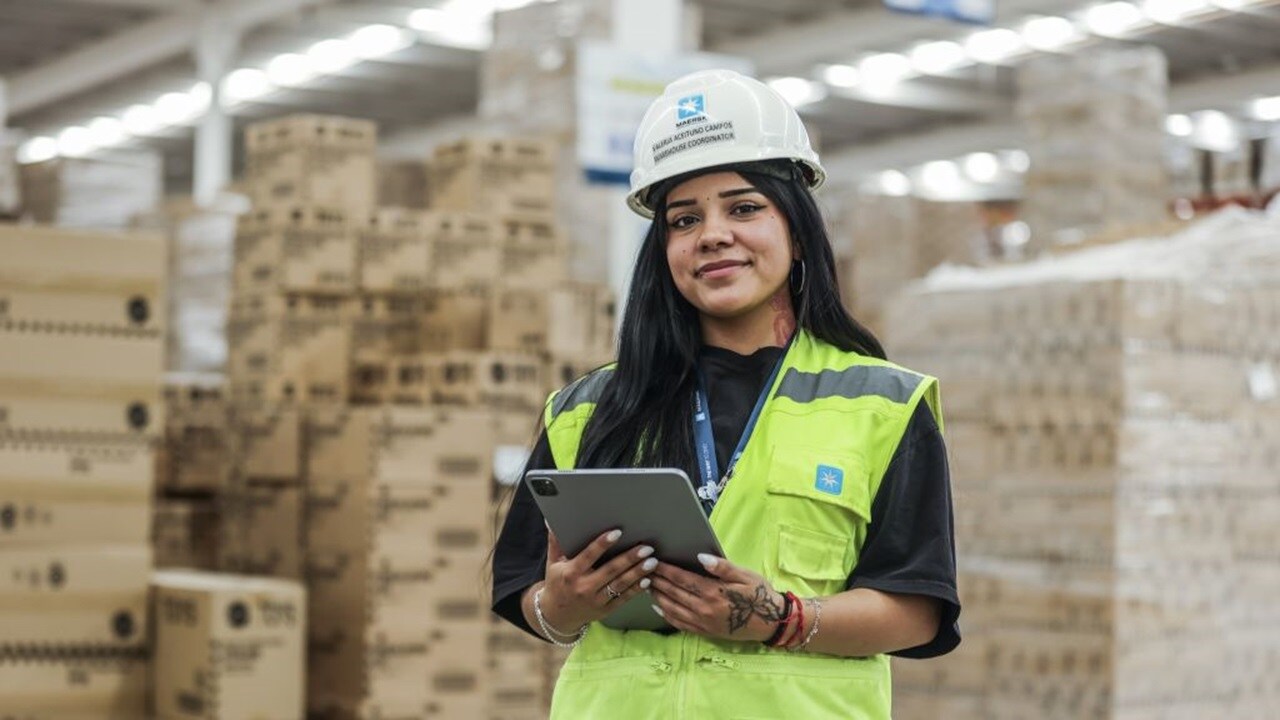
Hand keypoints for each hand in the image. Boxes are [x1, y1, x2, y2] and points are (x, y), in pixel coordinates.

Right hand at [539, 528, 658, 631]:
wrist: (556, 616)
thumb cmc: (557, 583)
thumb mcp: (553, 563)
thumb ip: (556, 542)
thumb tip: (552, 520)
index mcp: (570, 573)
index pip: (588, 556)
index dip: (602, 544)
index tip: (617, 533)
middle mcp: (584, 587)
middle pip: (610, 570)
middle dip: (629, 558)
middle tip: (646, 548)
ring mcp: (595, 600)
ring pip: (620, 584)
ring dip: (637, 573)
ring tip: (652, 562)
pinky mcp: (605, 610)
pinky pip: (623, 598)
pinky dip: (636, 590)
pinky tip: (647, 580)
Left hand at [649, 554, 785, 641]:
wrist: (771, 622)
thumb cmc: (760, 595)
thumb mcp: (746, 575)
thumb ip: (722, 567)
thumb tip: (701, 557)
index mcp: (714, 592)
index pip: (682, 579)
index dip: (666, 570)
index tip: (654, 561)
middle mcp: (704, 609)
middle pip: (674, 593)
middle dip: (657, 581)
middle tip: (643, 570)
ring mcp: (703, 622)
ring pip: (673, 608)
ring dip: (658, 596)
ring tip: (646, 585)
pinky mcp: (705, 631)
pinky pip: (680, 623)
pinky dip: (666, 614)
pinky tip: (658, 607)